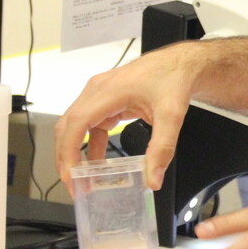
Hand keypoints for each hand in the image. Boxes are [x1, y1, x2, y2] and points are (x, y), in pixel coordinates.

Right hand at [54, 43, 197, 193]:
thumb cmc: (174, 79)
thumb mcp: (172, 116)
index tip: (70, 174)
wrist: (181, 63)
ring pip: (75, 125)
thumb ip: (162, 148)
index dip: (69, 150)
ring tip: (81, 178)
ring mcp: (99, 94)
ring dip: (75, 151)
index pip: (77, 122)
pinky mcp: (105, 100)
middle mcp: (97, 90)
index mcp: (109, 91)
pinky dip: (90, 144)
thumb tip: (153, 179)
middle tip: (73, 185)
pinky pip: (90, 124)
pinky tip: (97, 162)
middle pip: (68, 125)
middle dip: (66, 156)